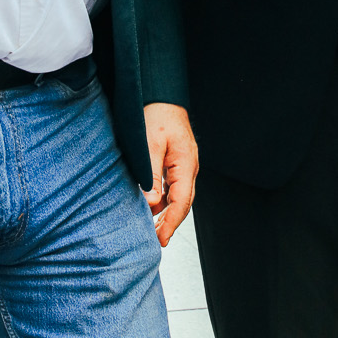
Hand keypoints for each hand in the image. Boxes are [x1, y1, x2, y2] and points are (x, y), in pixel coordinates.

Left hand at [142, 102, 197, 245]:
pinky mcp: (176, 163)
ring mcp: (183, 166)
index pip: (181, 202)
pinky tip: (151, 206)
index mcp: (186, 165)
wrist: (161, 96)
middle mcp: (188, 168)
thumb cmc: (156, 115)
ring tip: (152, 228)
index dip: (171, 222)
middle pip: (183, 203)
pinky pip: (172, 187)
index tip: (161, 239)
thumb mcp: (149, 143)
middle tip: (157, 241)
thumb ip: (151, 173)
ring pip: (177, 196)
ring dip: (166, 213)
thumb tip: (151, 203)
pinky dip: (163, 200)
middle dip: (171, 223)